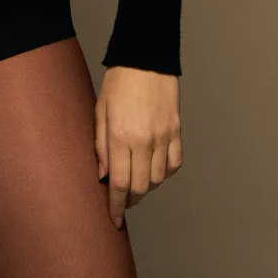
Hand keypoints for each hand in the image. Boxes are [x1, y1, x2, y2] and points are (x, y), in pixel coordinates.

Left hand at [94, 65, 182, 229]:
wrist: (147, 59)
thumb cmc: (119, 82)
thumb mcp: (100, 110)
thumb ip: (100, 144)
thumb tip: (102, 175)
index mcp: (120, 136)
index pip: (118, 183)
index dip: (115, 206)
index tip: (114, 219)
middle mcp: (144, 141)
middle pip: (140, 187)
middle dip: (130, 199)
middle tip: (122, 199)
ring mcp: (163, 137)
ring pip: (158, 179)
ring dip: (146, 186)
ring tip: (136, 180)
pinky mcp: (176, 131)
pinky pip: (174, 164)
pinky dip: (164, 173)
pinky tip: (154, 167)